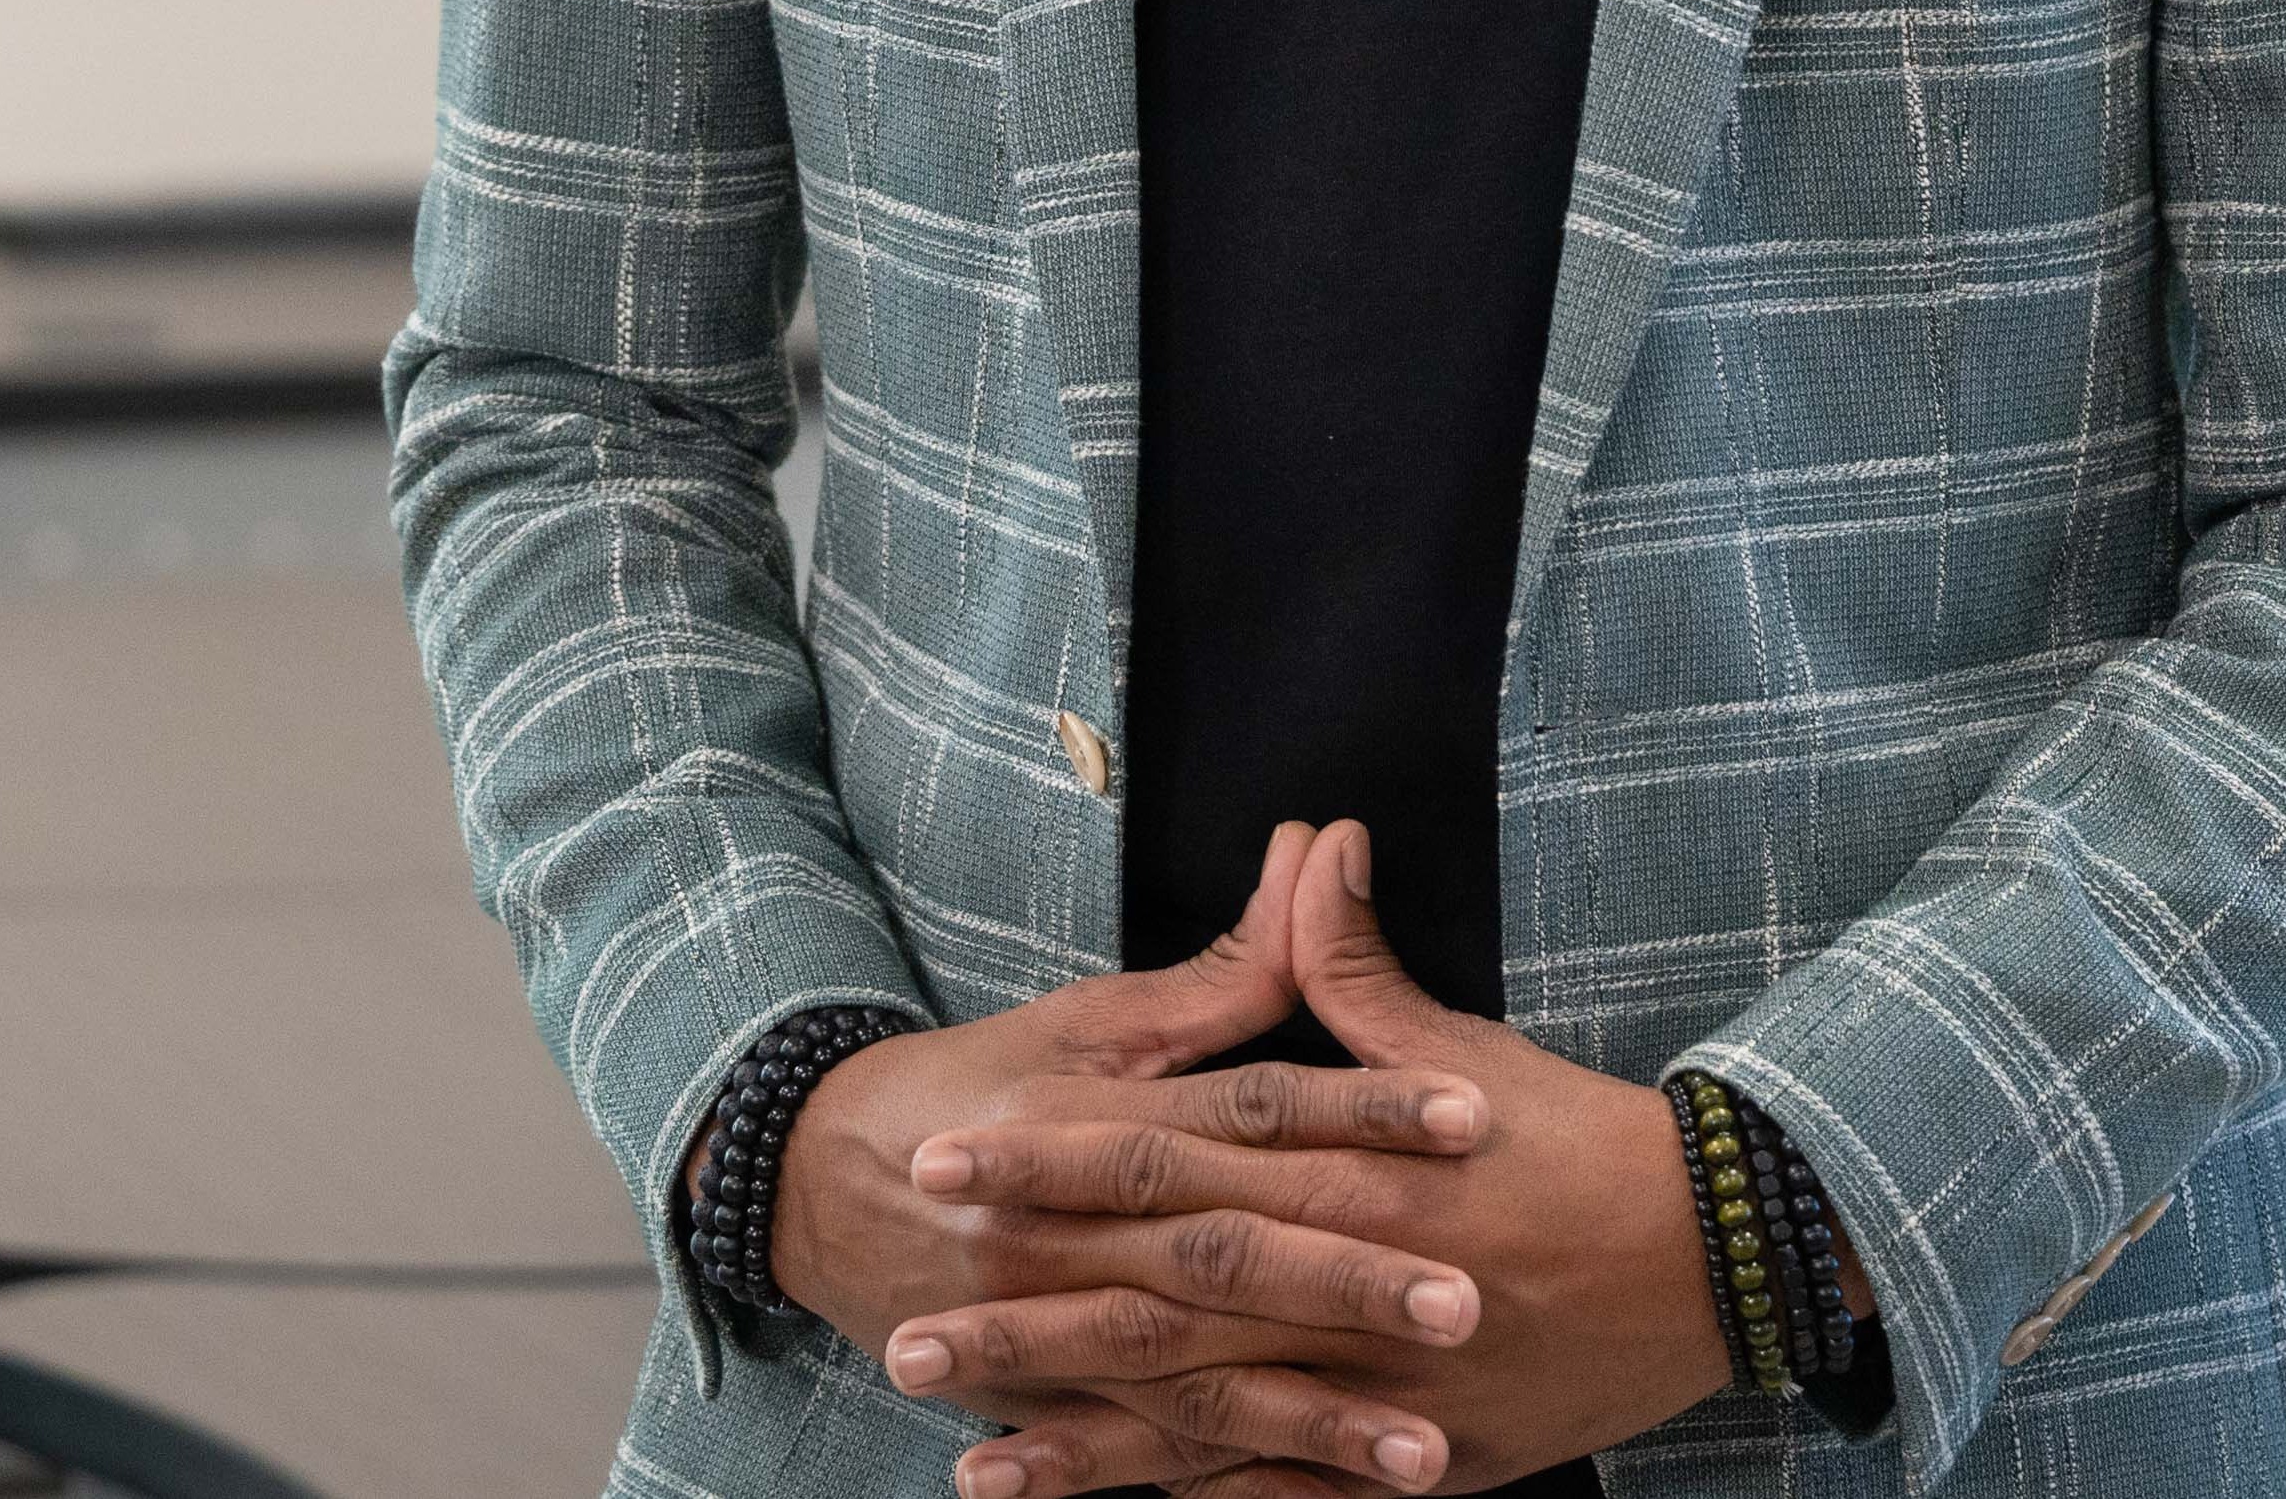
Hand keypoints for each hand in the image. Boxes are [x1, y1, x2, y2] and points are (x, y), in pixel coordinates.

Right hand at [758, 822, 1490, 1491]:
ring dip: (1309, 1421)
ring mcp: (1055, 1331)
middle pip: (1233, 1253)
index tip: (1472, 1117)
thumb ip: (1228, 967)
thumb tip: (1322, 852)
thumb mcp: (1097, 1017)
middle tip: (1467, 1301)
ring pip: (1195, 1383)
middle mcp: (1082, 1228)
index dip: (1362, 1110)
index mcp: (1107, 1116)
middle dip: (1351, 1283)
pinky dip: (1219, 1492)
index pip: (1256, 1108)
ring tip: (1425, 1455)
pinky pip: (1138, 1460)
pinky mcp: (1039, 1407)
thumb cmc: (983, 1082)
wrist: (813, 1182)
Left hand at [890, 823, 1739, 1496]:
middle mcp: (1341, 1287)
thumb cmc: (1579, 1142)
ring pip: (1189, 1415)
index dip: (1055, 1161)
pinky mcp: (1397, 1463)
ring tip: (955, 1441)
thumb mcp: (1464, 1046)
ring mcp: (1365, 1392)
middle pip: (1154, 1303)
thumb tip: (1315, 846)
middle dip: (1026, 1314)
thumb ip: (1360, 968)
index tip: (953, 1155)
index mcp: (1346, 1172)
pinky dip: (1162, 1495)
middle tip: (904, 1334)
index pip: (1168, 1161)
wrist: (1705, 1258)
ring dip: (1067, 1428)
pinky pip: (1259, 1488)